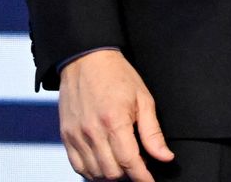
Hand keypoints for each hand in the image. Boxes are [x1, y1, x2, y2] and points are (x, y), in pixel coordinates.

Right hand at [58, 50, 172, 181]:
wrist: (85, 61)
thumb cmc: (119, 77)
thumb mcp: (144, 100)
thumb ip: (152, 132)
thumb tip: (165, 157)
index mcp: (114, 121)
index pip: (129, 162)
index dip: (142, 177)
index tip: (150, 181)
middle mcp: (92, 132)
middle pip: (111, 172)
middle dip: (128, 175)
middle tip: (139, 166)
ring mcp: (76, 136)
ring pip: (94, 173)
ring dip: (110, 175)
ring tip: (123, 163)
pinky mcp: (66, 137)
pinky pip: (77, 166)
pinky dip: (92, 171)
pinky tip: (104, 163)